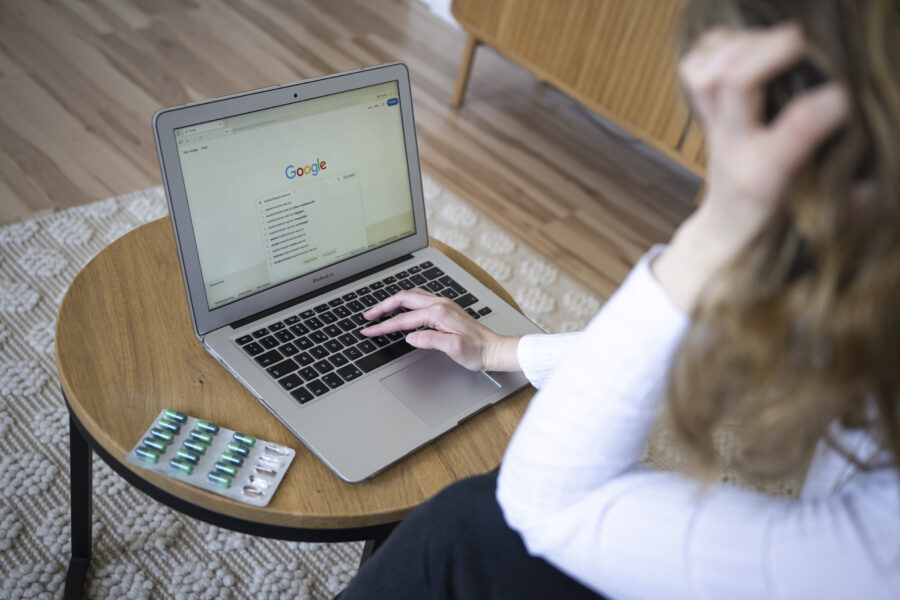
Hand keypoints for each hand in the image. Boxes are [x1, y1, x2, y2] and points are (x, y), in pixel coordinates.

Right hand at [360, 288, 521, 371]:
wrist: (494, 349)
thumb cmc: (477, 351)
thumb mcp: (453, 348)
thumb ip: (430, 340)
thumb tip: (411, 337)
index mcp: (438, 313)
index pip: (403, 319)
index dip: (383, 326)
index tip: (369, 330)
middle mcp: (440, 304)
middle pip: (403, 299)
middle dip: (382, 307)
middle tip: (368, 316)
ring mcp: (443, 304)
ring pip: (411, 296)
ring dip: (393, 302)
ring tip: (379, 311)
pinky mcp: (446, 308)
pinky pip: (419, 299)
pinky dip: (405, 303)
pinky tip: (402, 309)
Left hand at [654, 24, 849, 310]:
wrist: (729, 226)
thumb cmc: (782, 214)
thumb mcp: (820, 219)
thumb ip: (848, 205)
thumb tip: (868, 190)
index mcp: (766, 175)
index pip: (790, 135)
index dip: (820, 110)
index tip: (844, 98)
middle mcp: (733, 144)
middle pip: (735, 85)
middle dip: (766, 53)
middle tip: (802, 41)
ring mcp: (713, 125)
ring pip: (708, 72)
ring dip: (740, 46)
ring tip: (774, 43)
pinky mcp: (703, 109)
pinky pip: (694, 65)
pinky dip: (716, 47)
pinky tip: (745, 46)